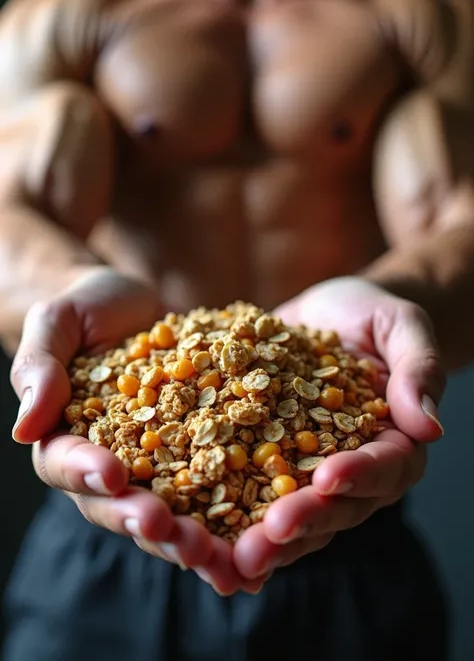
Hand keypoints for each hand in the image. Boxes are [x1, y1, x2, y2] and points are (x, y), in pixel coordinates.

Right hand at [11, 268, 264, 594]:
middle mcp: (109, 462)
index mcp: (67, 436)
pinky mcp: (198, 456)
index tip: (112, 474)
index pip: (65, 462)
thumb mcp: (59, 323)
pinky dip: (233, 518)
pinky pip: (213, 490)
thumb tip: (24, 428)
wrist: (139, 304)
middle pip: (118, 504)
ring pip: (168, 513)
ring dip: (190, 540)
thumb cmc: (89, 309)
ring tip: (219, 558)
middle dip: (144, 521)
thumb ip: (40, 366)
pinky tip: (259, 535)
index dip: (86, 472)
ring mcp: (155, 465)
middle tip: (173, 533)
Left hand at [233, 277, 444, 579]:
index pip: (382, 468)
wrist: (332, 313)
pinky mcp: (263, 458)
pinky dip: (220, 515)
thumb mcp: (402, 327)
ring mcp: (304, 469)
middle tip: (266, 539)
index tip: (327, 479)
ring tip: (220, 557)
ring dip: (256, 538)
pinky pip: (243, 491)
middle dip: (299, 522)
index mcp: (392, 445)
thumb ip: (418, 369)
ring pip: (287, 515)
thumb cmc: (374, 316)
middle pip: (331, 507)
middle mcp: (350, 470)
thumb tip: (429, 427)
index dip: (357, 476)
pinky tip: (189, 532)